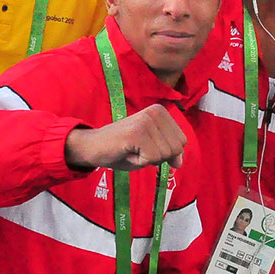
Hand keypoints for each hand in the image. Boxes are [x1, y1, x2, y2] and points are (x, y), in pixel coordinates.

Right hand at [64, 104, 185, 170]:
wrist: (93, 147)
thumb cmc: (122, 148)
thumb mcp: (151, 149)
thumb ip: (168, 152)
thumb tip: (180, 162)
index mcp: (160, 112)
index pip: (181, 142)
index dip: (164, 152)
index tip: (144, 146)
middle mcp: (155, 112)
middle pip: (176, 148)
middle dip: (158, 156)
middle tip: (137, 148)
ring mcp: (146, 121)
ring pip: (165, 154)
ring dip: (147, 159)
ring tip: (131, 149)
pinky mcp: (137, 132)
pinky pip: (152, 158)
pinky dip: (139, 162)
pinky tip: (127, 152)